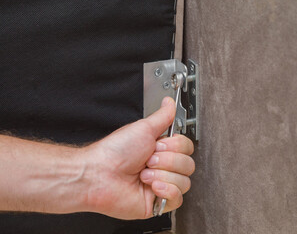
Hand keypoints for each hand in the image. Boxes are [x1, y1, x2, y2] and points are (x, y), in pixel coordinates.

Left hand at [80, 97, 194, 219]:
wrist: (98, 174)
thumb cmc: (115, 151)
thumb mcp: (143, 128)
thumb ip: (163, 116)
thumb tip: (169, 102)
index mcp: (161, 150)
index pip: (187, 148)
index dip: (175, 147)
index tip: (157, 145)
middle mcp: (163, 168)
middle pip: (188, 165)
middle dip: (167, 161)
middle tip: (148, 160)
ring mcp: (161, 185)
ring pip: (184, 182)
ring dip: (162, 175)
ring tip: (144, 174)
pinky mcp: (157, 204)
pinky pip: (177, 199)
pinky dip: (166, 191)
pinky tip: (151, 186)